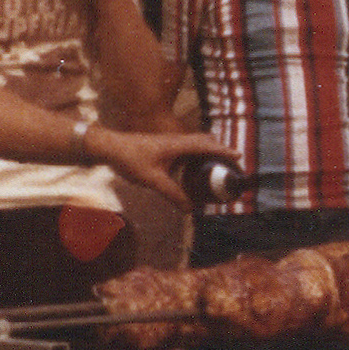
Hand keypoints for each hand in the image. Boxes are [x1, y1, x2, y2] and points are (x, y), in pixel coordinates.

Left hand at [87, 127, 237, 206]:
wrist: (109, 147)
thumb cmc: (130, 159)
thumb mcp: (153, 180)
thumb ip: (173, 194)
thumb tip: (190, 209)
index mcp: (178, 144)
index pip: (207, 145)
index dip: (224, 151)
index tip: (238, 157)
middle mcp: (177, 140)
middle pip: (205, 142)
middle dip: (220, 152)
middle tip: (230, 165)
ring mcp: (170, 143)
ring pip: (195, 145)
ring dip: (208, 154)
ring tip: (217, 170)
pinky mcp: (163, 147)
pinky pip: (186, 151)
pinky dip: (195, 158)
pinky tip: (193, 172)